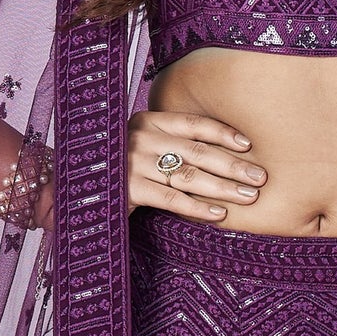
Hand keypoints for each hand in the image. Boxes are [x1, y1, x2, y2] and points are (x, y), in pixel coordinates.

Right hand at [127, 108, 267, 218]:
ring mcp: (133, 163)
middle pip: (198, 151)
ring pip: (189, 176)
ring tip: (248, 196)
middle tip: (261, 176)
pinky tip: (219, 215)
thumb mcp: (141, 142)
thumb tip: (220, 151)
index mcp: (148, 121)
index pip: (194, 124)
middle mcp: (142, 138)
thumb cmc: (118, 163)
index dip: (223, 133)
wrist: (75, 185)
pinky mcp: (128, 189)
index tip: (248, 145)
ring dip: (223, 187)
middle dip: (233, 165)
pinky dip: (198, 208)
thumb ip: (170, 141)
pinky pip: (172, 200)